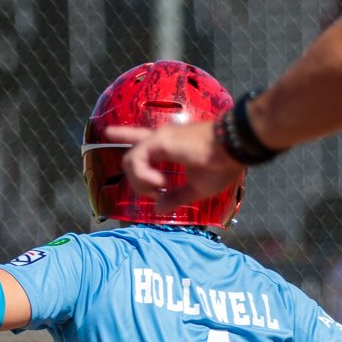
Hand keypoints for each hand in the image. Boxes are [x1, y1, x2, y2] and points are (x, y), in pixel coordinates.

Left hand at [103, 121, 243, 214]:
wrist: (233, 148)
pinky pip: (137, 160)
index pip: (143, 141)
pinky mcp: (159, 141)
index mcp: (171, 147)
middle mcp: (162, 139)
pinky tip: (161, 183)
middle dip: (137, 179)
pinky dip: (144, 177)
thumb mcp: (197, 188)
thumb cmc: (221, 165)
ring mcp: (159, 138)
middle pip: (132, 153)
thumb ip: (176, 197)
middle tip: (158, 191)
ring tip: (161, 188)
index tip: (108, 132)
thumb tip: (159, 210)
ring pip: (130, 160)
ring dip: (141, 182)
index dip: (125, 135)